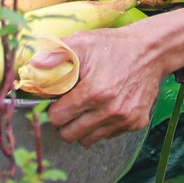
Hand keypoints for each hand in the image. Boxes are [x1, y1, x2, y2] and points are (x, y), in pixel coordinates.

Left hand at [42, 0, 183, 145]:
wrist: (150, 51)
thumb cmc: (112, 46)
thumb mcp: (82, 43)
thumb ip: (56, 54)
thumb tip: (32, 64)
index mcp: (93, 91)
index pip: (58, 118)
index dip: (54, 109)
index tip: (58, 100)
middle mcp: (110, 110)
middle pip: (70, 134)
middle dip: (65, 122)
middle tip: (70, 106)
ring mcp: (124, 119)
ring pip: (88, 139)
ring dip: (82, 127)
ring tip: (87, 107)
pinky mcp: (136, 123)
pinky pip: (108, 136)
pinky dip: (102, 126)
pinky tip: (105, 107)